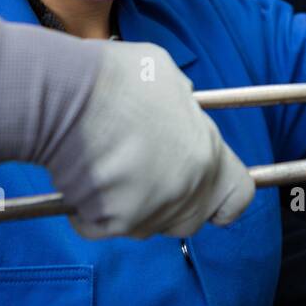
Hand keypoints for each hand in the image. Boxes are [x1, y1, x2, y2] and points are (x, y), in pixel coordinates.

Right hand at [0, 16, 254, 238]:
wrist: (67, 98)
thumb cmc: (118, 80)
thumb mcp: (168, 78)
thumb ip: (183, 106)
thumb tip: (180, 111)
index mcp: (208, 156)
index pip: (238, 197)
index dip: (223, 196)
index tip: (207, 189)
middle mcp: (186, 192)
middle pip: (188, 216)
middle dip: (168, 199)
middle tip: (142, 169)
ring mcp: (149, 213)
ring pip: (145, 223)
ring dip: (129, 204)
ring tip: (107, 165)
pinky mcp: (110, 225)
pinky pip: (101, 227)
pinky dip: (88, 210)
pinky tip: (80, 176)